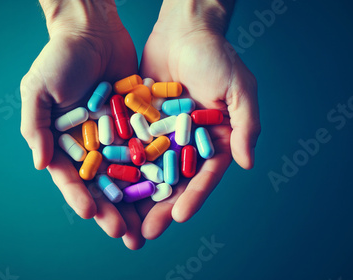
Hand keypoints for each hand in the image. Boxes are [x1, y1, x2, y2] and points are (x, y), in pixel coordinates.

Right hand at [20, 1, 138, 239]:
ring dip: (136, 199)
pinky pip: (146, 148)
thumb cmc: (59, 57)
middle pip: (102, 183)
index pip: (70, 176)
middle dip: (111, 209)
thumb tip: (40, 164)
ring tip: (147, 222)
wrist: (92, 28)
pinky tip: (166, 187)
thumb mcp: (37, 89)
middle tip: (123, 234)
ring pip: (127, 173)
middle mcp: (90, 143)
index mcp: (63, 141)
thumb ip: (35, 127)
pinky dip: (155, 168)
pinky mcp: (136, 122)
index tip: (91, 214)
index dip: (79, 196)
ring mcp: (114, 134)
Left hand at [138, 0, 260, 239]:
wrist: (183, 29)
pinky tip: (105, 185)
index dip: (194, 196)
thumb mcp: (239, 88)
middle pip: (174, 181)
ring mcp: (162, 135)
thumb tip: (247, 164)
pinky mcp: (140, 124)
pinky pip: (128, 148)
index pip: (205, 176)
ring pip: (148, 171)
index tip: (179, 216)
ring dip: (136, 197)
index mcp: (214, 140)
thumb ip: (246, 125)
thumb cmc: (216, 56)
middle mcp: (187, 143)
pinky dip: (118, 167)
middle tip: (146, 233)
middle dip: (161, 207)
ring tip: (123, 220)